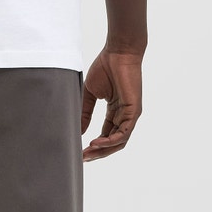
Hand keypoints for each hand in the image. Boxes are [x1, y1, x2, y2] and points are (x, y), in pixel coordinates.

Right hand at [80, 47, 143, 161]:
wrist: (118, 53)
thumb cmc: (105, 67)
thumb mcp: (90, 94)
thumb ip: (85, 112)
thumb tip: (78, 130)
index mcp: (115, 111)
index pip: (106, 134)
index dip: (94, 145)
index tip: (80, 151)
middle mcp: (124, 115)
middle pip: (113, 142)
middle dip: (98, 152)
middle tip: (83, 158)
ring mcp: (130, 114)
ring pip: (119, 141)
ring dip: (103, 150)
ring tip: (88, 153)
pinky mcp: (134, 111)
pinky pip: (123, 132)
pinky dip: (110, 140)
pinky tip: (96, 142)